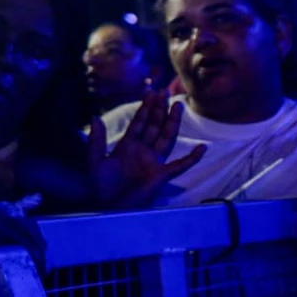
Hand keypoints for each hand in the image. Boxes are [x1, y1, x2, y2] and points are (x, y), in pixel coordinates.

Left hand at [88, 91, 206, 209]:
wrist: (108, 205)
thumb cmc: (100, 185)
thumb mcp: (94, 161)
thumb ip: (96, 140)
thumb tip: (94, 117)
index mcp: (126, 145)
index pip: (138, 122)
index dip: (144, 108)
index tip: (150, 92)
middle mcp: (142, 150)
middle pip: (153, 125)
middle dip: (158, 109)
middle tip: (164, 91)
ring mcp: (152, 162)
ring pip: (165, 138)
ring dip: (171, 122)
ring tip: (177, 106)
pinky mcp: (161, 175)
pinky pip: (179, 165)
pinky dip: (191, 158)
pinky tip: (201, 148)